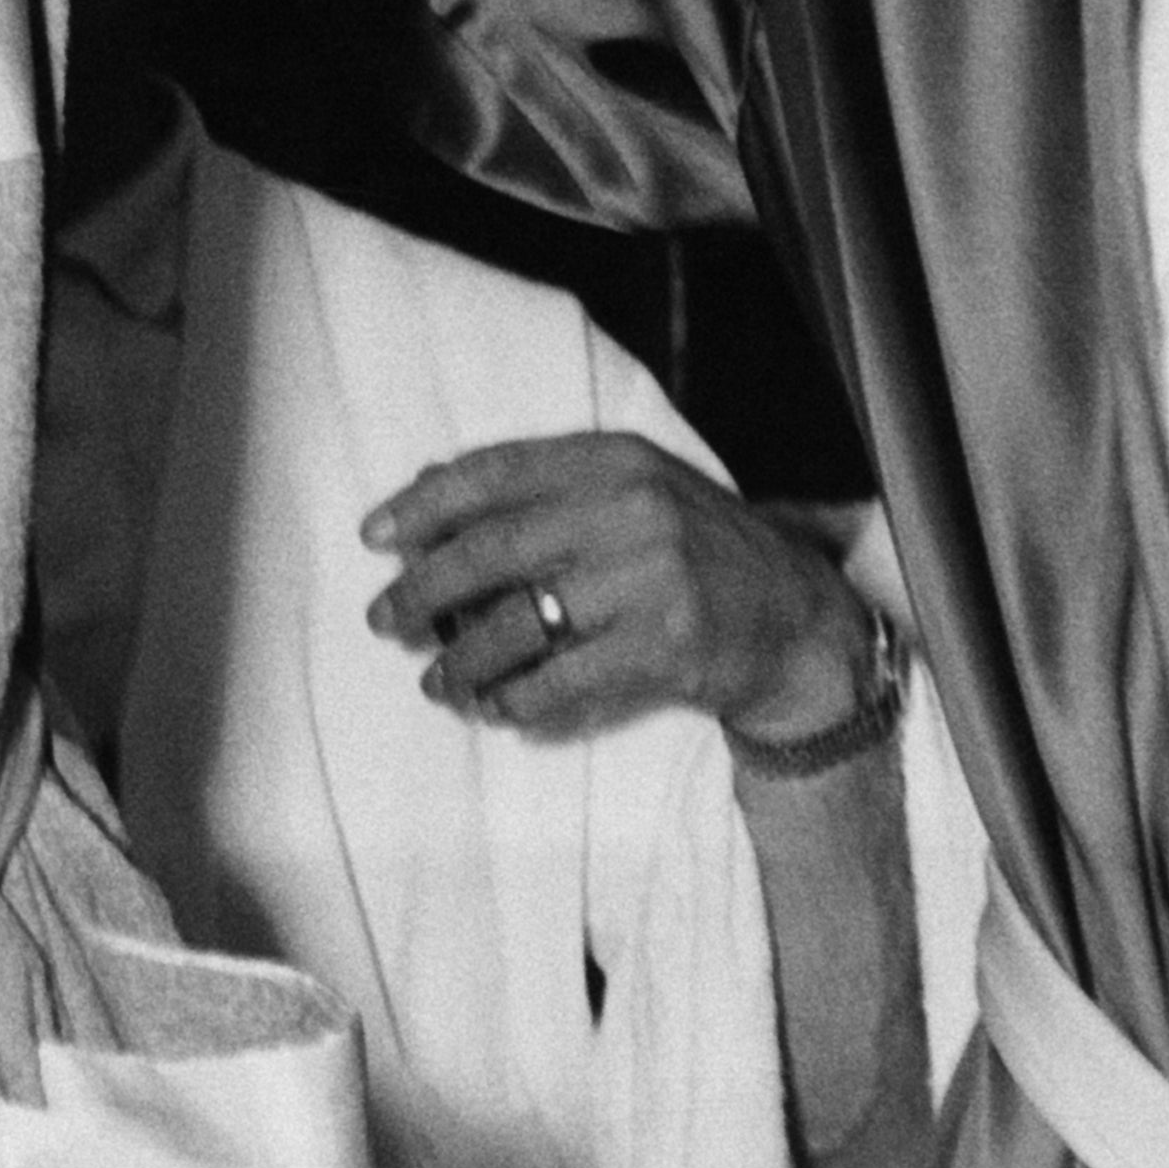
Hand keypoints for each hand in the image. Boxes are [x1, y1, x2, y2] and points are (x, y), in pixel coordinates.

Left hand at [360, 432, 873, 745]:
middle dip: (425, 590)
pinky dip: (519, 701)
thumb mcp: (630, 491)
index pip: (496, 471)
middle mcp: (632, 509)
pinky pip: (562, 681)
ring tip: (439, 682)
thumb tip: (425, 486)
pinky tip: (500, 709)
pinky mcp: (665, 646)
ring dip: (463, 661)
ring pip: (520, 625)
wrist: (794, 615)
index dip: (425, 503)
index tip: (374, 536)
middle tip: (384, 621)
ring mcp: (652, 578)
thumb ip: (540, 486)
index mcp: (615, 459)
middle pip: (495, 549)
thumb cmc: (692, 549)